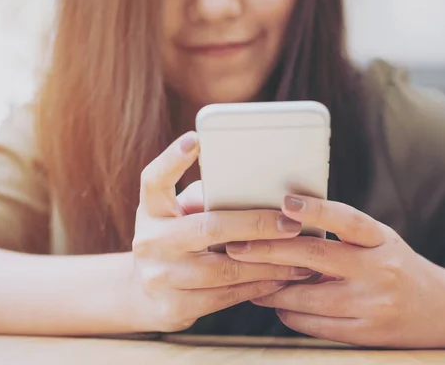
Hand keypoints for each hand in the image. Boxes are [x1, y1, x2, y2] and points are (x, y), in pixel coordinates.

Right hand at [129, 133, 315, 332]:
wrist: (143, 295)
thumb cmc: (176, 241)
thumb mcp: (179, 215)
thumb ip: (207, 199)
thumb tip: (259, 188)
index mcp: (152, 210)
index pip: (154, 179)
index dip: (173, 159)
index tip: (196, 138)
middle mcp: (150, 241)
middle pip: (207, 228)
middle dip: (256, 225)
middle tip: (291, 223)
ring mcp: (160, 277)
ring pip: (225, 269)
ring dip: (268, 263)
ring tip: (301, 258)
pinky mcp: (174, 307)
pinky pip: (227, 296)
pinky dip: (259, 286)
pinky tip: (282, 278)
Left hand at [226, 195, 444, 347]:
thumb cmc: (400, 266)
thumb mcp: (380, 241)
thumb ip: (342, 236)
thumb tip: (284, 230)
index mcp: (382, 239)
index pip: (346, 219)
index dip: (315, 209)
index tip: (283, 203)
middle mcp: (379, 270)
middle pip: (314, 258)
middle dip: (268, 252)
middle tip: (236, 246)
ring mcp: (371, 305)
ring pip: (305, 297)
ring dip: (271, 288)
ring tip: (249, 278)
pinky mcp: (364, 333)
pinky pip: (312, 324)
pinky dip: (288, 312)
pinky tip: (277, 303)